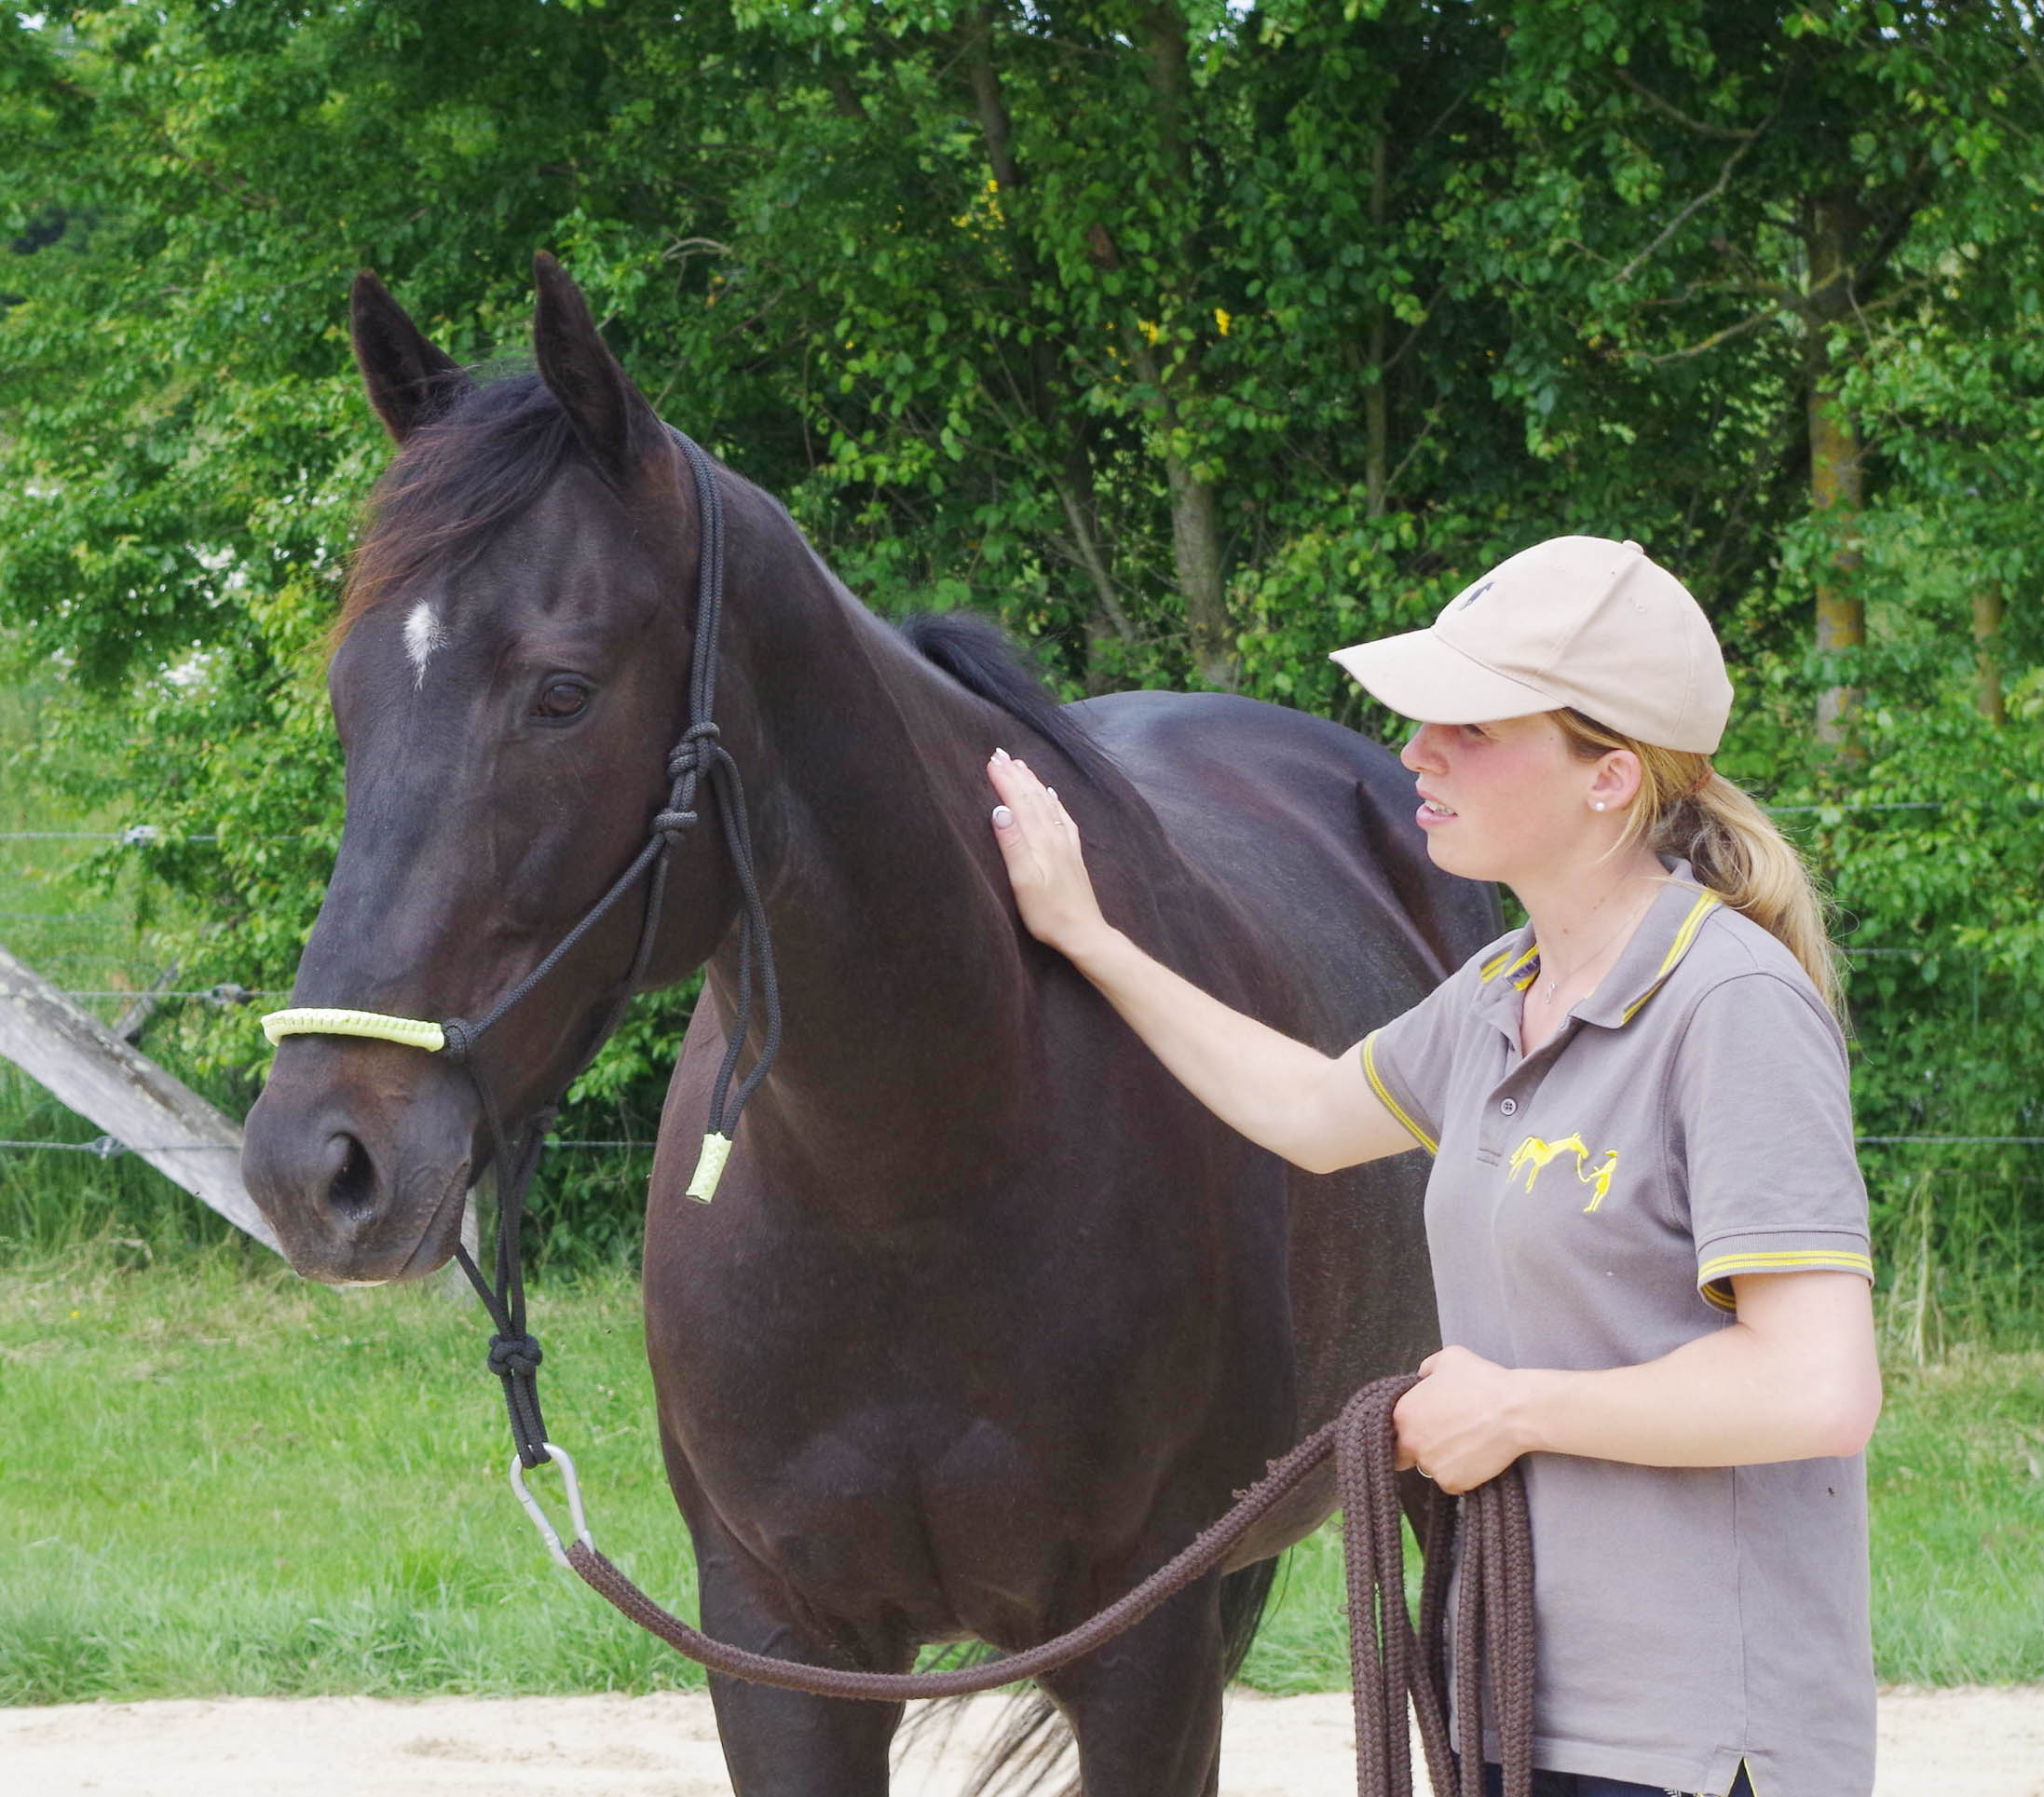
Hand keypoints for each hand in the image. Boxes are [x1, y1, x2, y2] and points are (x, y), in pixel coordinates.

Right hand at [986, 749, 1112, 958]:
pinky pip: (1063, 818)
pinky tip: (1052, 794)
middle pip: (1034, 797)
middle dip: (1016, 775)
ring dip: (1033, 783)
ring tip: (1021, 765)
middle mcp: (1055, 836)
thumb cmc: (1047, 913)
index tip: (990, 761)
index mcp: (1040, 841)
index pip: (1019, 802)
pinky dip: (1054, 801)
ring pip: (1048, 803)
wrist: (1083, 932)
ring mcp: (1066, 844)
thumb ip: (1012, 844)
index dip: (1004, 780)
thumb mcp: (1024, 881)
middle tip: (1000, 754)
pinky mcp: (1073, 854)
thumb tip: (999, 810)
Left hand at [1392, 1345, 1530, 1494]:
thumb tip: (1423, 1376)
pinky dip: (1461, 1473)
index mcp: (1403, 1412)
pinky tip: (1475, 1455)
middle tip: (1442, 1439)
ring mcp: (1431, 1465)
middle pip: (1404, 1454)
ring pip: (1430, 1467)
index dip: (1404, 1429)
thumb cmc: (1483, 1382)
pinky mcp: (1452, 1482)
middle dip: (1417, 1449)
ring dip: (1441, 1459)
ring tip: (1465, 1442)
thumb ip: (1427, 1368)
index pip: (1391, 1429)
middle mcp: (1411, 1442)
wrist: (1514, 1411)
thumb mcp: (1449, 1358)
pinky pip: (1450, 1481)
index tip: (1419, 1427)